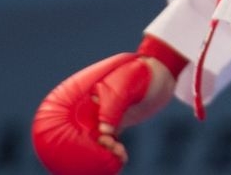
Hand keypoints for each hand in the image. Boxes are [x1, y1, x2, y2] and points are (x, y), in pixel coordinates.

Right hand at [31, 53, 172, 174]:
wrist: (160, 73)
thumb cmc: (138, 74)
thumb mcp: (123, 87)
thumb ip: (112, 108)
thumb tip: (104, 132)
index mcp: (83, 94)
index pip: (70, 119)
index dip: (76, 135)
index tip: (94, 142)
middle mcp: (89, 106)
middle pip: (82, 132)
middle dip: (92, 146)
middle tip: (108, 146)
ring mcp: (102, 115)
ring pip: (96, 140)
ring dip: (105, 150)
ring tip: (118, 151)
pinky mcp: (115, 123)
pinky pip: (108, 142)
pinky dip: (114, 151)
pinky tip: (122, 155)